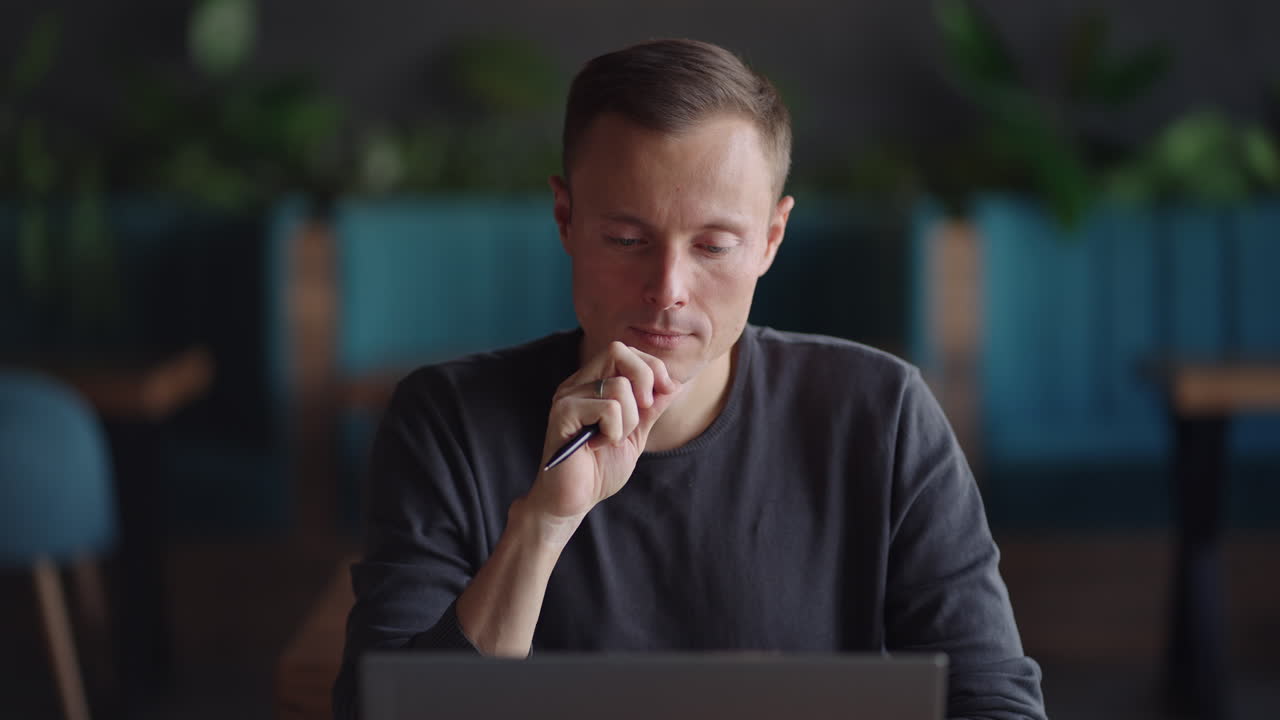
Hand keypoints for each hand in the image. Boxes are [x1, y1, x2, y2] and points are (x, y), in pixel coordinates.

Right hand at [526, 341, 682, 521]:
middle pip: (618, 351)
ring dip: (630, 419)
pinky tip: (599, 445)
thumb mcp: (636, 433)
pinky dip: (614, 431)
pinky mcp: (563, 414)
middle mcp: (577, 383)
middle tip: (646, 409)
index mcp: (592, 383)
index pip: (624, 351)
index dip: (651, 366)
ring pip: (619, 386)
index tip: (665, 392)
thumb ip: (651, 407)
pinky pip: (607, 408)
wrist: (575, 499)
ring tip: (613, 439)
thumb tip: (674, 382)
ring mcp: (567, 396)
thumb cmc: (600, 468)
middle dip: (645, 379)